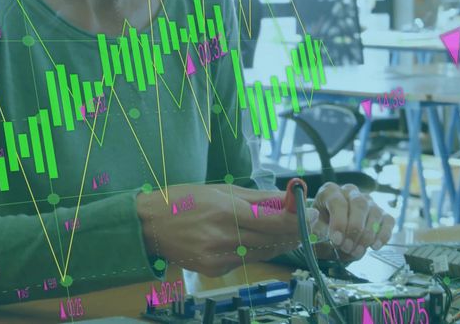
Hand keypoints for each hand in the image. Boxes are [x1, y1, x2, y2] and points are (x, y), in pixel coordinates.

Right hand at [136, 184, 317, 276]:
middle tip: (303, 223)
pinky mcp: (213, 269)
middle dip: (290, 232)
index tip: (310, 215)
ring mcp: (217, 257)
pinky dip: (253, 250)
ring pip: (261, 253)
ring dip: (275, 242)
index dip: (296, 220)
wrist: (148, 225)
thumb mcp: (220, 191)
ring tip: (281, 230)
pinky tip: (250, 240)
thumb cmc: (183, 201)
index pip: (273, 222)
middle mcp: (222, 238)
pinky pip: (244, 260)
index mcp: (225, 212)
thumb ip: (257, 198)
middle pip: (271, 240)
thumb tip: (288, 198)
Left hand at [309, 183, 394, 262]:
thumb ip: (308, 224)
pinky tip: (374, 246)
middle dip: (354, 229)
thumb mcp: (310, 228)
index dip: (338, 222)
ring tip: (356, 251)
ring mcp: (368, 201)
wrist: (332, 237)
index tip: (336, 240)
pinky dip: (383, 235)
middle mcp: (350, 192)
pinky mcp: (381, 213)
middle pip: (359, 204)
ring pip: (374, 212)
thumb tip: (313, 215)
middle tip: (347, 247)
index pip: (338, 201)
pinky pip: (388, 221)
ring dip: (366, 235)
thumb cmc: (321, 230)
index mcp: (330, 191)